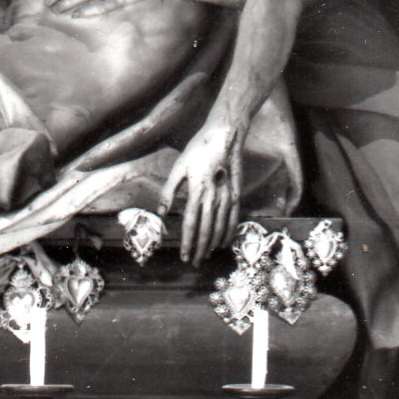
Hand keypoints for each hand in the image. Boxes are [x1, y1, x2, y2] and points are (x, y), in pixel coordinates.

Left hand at [161, 120, 243, 263]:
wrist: (225, 136)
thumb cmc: (198, 149)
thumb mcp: (179, 167)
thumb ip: (169, 191)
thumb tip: (161, 212)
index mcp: (197, 191)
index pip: (191, 224)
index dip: (188, 243)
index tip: (184, 256)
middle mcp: (214, 197)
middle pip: (206, 230)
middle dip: (200, 249)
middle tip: (195, 263)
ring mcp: (227, 196)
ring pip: (221, 227)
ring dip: (213, 244)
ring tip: (207, 256)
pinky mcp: (237, 193)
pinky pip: (234, 218)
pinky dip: (229, 232)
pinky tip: (224, 242)